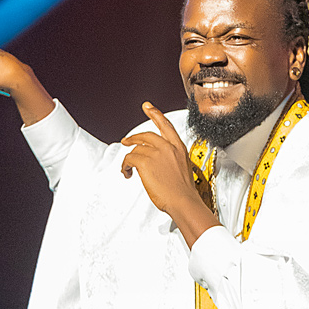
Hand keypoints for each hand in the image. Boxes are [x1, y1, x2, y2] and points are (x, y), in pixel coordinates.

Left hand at [121, 104, 218, 248]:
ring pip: (136, 149)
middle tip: (126, 140)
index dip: (155, 114)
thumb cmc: (184, 191)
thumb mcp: (183, 169)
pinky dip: (125, 166)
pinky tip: (127, 173)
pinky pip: (129, 159)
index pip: (165, 125)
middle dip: (133, 137)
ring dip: (129, 159)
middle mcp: (168, 147)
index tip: (148, 107)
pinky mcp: (145, 162)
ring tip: (127, 169)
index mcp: (179, 148)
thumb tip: (158, 163)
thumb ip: (171, 160)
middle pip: (146, 135)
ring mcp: (156, 153)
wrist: (183, 201)